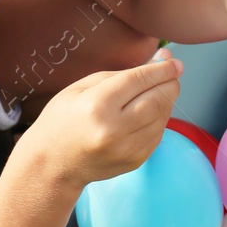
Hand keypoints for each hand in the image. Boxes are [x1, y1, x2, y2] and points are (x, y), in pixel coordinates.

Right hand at [19, 47, 182, 187]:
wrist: (52, 163)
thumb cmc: (63, 119)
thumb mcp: (82, 87)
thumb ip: (122, 74)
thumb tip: (160, 63)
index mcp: (97, 105)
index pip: (140, 80)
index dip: (162, 68)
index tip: (174, 62)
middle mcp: (115, 129)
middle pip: (158, 99)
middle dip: (171, 82)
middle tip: (172, 73)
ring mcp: (127, 149)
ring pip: (163, 117)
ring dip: (166, 100)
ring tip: (159, 90)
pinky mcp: (135, 161)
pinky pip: (158, 134)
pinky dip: (159, 118)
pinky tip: (150, 111)